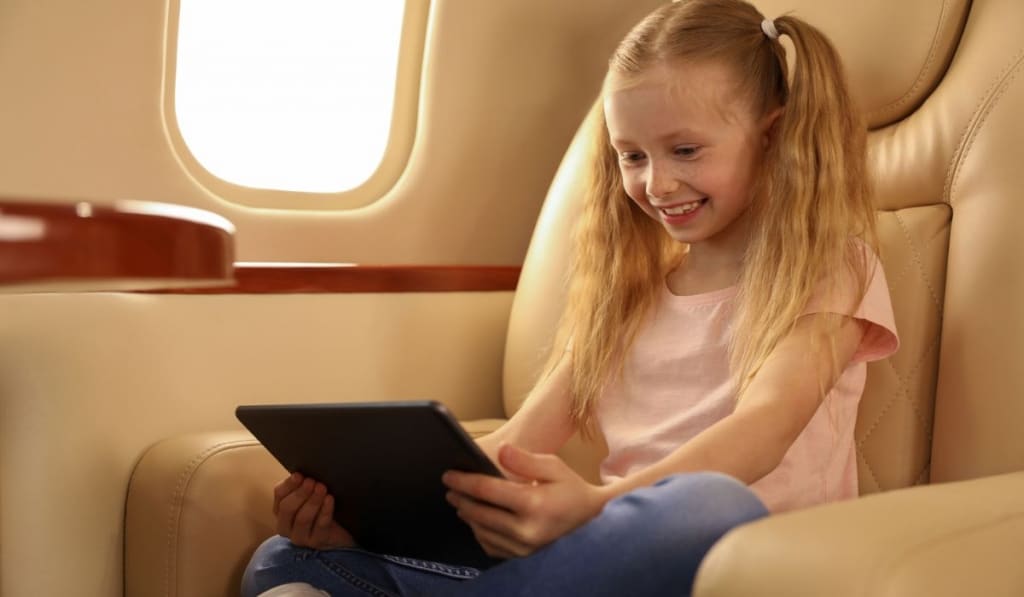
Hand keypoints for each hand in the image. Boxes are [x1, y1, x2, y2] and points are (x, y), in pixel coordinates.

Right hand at [273, 473, 354, 549]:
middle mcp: (286, 527)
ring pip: (302, 519)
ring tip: (322, 488)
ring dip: (312, 501)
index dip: (288, 484)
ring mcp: (300, 537)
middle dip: (300, 493)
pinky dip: (325, 510)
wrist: (341, 532)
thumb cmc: (322, 509)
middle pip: (287, 508)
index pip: (279, 495)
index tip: (299, 474)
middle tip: (312, 481)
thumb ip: (303, 485)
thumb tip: (303, 472)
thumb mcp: (310, 496)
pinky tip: (329, 499)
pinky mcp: (317, 542)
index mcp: (281, 511)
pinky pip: (320, 525)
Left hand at [442, 444, 608, 558]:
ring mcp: (524, 548)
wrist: (593, 521)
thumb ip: (524, 459)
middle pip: (480, 514)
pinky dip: (480, 533)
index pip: (487, 491)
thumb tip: (500, 450)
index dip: (464, 481)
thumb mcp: (554, 466)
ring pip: (482, 532)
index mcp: (534, 504)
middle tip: (449, 488)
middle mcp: (526, 530)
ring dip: (468, 516)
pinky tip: (477, 520)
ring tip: (460, 502)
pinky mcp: (523, 557)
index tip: (448, 475)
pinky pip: (491, 547)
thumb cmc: (571, 489)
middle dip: (460, 499)